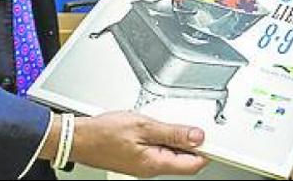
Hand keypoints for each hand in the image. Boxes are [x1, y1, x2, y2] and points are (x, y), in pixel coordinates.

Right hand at [70, 111, 207, 177]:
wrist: (78, 138)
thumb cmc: (104, 133)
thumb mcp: (144, 126)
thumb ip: (173, 133)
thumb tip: (197, 136)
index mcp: (156, 164)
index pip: (194, 164)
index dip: (207, 150)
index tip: (214, 138)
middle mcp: (151, 169)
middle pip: (185, 160)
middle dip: (192, 143)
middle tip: (192, 125)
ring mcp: (144, 165)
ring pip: (172, 155)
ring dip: (177, 140)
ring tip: (170, 123)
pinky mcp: (137, 159)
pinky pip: (159, 152)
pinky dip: (163, 139)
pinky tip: (157, 127)